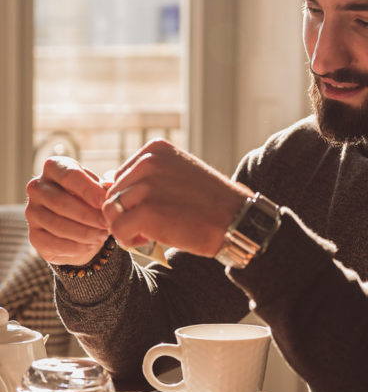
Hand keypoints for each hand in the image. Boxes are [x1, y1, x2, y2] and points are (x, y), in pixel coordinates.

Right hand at [26, 157, 109, 265]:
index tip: (104, 201)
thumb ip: (105, 188)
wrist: (82, 225)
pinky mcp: (34, 235)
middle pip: (61, 202)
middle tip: (107, 223)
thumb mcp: (101, 189)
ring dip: (84, 233)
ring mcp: (32, 212)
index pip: (69, 176)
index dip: (88, 190)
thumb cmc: (93, 199)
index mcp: (55, 168)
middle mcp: (38, 187)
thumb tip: (110, 186)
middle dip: (88, 215)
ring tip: (102, 235)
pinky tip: (91, 245)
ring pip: (57, 225)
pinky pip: (53, 243)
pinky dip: (76, 247)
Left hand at [102, 139, 251, 256]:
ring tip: (148, 234)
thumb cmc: (210, 201)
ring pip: (112, 212)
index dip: (132, 199)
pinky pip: (119, 230)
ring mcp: (146, 187)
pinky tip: (149, 242)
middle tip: (150, 227)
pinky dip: (129, 241)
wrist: (237, 219)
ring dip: (126, 228)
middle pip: (113, 194)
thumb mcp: (178, 175)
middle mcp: (148, 162)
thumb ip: (147, 176)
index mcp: (155, 150)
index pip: (120, 176)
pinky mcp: (146, 212)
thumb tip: (107, 181)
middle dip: (127, 214)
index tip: (155, 210)